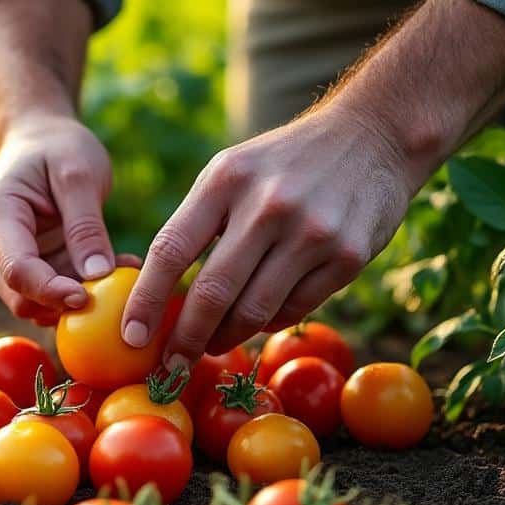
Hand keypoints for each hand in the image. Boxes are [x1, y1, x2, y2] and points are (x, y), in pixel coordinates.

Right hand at [0, 114, 138, 323]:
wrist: (37, 141)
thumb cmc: (57, 149)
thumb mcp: (79, 174)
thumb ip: (86, 225)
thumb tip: (98, 276)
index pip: (18, 271)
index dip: (53, 292)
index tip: (91, 298)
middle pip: (21, 298)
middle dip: (67, 299)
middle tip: (119, 282)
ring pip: (35, 305)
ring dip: (77, 297)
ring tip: (120, 266)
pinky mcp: (16, 272)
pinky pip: (46, 296)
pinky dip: (77, 289)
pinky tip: (109, 268)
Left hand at [121, 105, 418, 365]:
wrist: (373, 136)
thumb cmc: (283, 163)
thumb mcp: (232, 171)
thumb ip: (198, 223)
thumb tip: (158, 294)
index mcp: (225, 180)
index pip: (171, 250)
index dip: (145, 300)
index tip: (131, 337)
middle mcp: (267, 206)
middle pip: (212, 292)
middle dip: (184, 340)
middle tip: (167, 368)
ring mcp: (312, 233)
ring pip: (254, 311)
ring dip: (225, 338)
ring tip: (209, 346)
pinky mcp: (348, 257)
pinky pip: (295, 309)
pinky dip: (268, 323)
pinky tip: (258, 321)